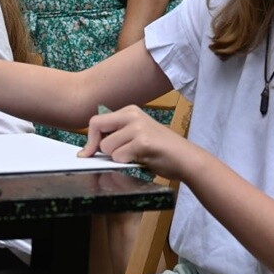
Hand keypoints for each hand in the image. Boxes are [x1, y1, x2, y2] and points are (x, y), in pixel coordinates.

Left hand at [79, 105, 193, 180]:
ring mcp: (138, 127)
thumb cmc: (160, 150)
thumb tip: (88, 149)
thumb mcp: (137, 135)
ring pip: (107, 147)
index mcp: (130, 111)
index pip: (96, 121)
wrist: (185, 158)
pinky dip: (126, 163)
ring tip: (134, 157)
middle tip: (110, 157)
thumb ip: (116, 136)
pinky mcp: (143, 142)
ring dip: (116, 158)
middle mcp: (132, 115)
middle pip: (97, 128)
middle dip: (98, 148)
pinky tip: (141, 160)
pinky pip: (119, 157)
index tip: (88, 153)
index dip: (90, 139)